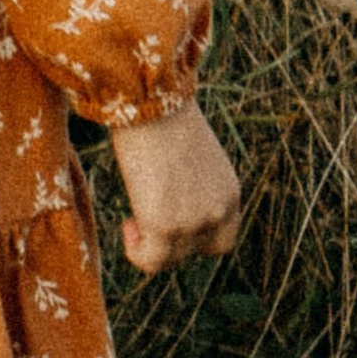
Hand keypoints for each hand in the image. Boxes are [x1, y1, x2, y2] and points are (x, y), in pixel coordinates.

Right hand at [111, 101, 241, 275]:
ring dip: (150, 243)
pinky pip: (151, 261)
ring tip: (132, 218)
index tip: (170, 216)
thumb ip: (192, 186)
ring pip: (170, 257)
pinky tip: (127, 226)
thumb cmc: (163, 112)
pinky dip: (137, 252)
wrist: (151, 96)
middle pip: (195, 251)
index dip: (195, 237)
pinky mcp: (165, 226)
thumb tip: (172, 199)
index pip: (222, 240)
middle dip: (170, 240)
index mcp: (229, 192)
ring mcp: (194, 222)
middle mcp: (219, 211)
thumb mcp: (191, 155)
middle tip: (145, 214)